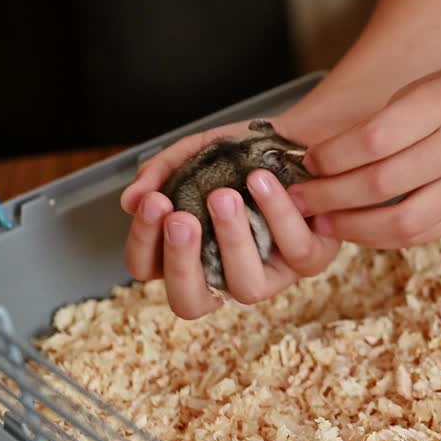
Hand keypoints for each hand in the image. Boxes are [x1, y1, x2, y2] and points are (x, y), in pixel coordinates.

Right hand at [119, 118, 337, 318]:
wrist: (301, 139)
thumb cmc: (244, 155)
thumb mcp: (197, 152)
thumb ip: (162, 171)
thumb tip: (130, 200)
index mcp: (189, 253)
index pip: (146, 268)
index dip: (143, 242)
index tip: (153, 201)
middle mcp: (225, 274)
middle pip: (188, 302)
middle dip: (180, 261)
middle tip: (181, 218)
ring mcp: (269, 275)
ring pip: (246, 287)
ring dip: (231, 240)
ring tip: (223, 195)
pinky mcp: (309, 261)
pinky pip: (295, 250)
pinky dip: (276, 213)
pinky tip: (261, 180)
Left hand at [288, 64, 440, 248]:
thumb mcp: (433, 86)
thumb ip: (387, 120)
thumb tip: (324, 157)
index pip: (375, 137)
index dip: (332, 155)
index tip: (307, 160)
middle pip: (382, 182)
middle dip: (330, 195)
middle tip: (299, 197)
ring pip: (402, 220)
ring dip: (352, 226)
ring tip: (322, 222)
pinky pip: (423, 234)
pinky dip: (384, 237)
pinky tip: (359, 230)